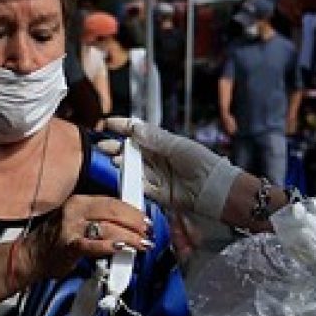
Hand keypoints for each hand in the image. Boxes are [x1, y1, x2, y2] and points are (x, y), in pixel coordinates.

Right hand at [20, 194, 151, 282]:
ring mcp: (71, 228)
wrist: (31, 256)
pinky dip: (110, 247)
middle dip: (135, 222)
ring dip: (129, 237)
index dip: (132, 210)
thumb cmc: (58, 240)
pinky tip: (122, 249)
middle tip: (148, 232)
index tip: (145, 219)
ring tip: (142, 244)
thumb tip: (129, 224)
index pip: (112, 201)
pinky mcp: (69, 246)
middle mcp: (75, 211)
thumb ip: (100, 220)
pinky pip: (94, 245)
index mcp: (79, 201)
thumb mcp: (77, 221)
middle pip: (113, 211)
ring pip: (108, 228)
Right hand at [99, 116, 241, 220]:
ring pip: (134, 167)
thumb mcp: (177, 146)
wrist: (212, 190)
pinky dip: (131, 180)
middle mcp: (159, 157)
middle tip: (102, 145)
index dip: (124, 127)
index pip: (140, 132)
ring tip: (112, 158)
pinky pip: (140, 185)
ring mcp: (157, 175)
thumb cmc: (201, 163)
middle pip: (133, 150)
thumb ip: (155, 138)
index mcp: (164, 143)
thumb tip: (135, 128)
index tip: (109, 123)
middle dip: (117, 146)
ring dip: (122, 162)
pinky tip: (123, 174)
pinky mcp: (157, 192)